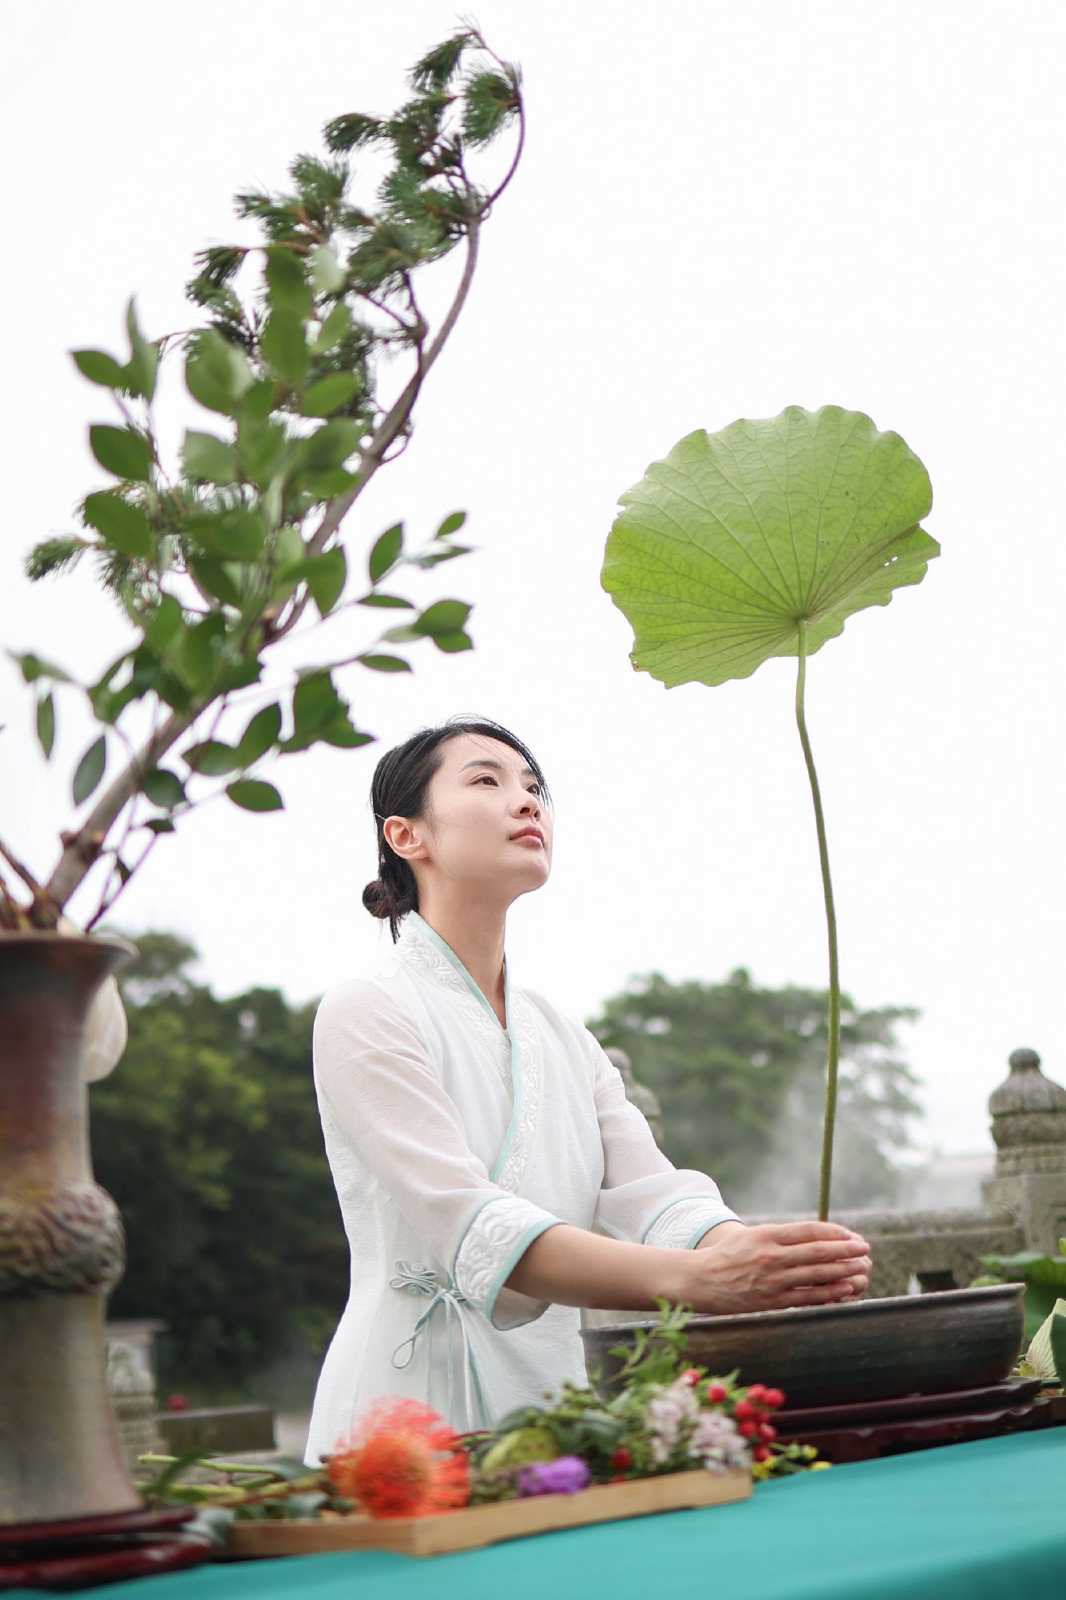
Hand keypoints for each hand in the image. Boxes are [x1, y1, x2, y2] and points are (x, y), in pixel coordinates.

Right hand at [681, 1220, 871, 1313]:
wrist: (700, 1280)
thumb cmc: (728, 1256)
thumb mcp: (751, 1235)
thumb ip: (781, 1236)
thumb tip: (817, 1236)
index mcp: (766, 1235)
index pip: (809, 1231)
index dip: (835, 1233)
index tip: (852, 1236)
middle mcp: (771, 1256)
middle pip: (817, 1253)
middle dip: (846, 1252)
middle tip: (866, 1251)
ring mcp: (772, 1281)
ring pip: (816, 1276)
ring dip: (843, 1273)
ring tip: (862, 1270)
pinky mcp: (772, 1302)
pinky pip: (807, 1298)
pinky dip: (828, 1294)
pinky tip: (844, 1291)